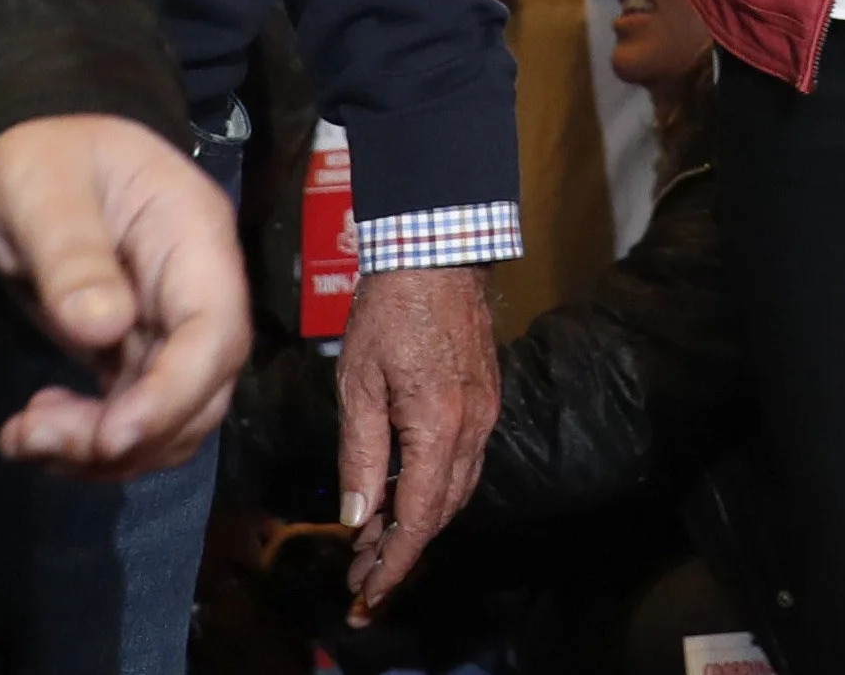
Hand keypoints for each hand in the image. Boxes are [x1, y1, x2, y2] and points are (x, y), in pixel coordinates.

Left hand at [0, 116, 252, 483]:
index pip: (215, 331)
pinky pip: (133, 418)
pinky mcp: (137, 354)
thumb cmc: (36, 161)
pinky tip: (32, 432)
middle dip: (127, 436)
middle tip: (35, 436)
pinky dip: (87, 444)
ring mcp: (170, 327)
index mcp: (192, 236)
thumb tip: (103, 330)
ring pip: (170, 419)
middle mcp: (197, 289)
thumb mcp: (40, 190)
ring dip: (102, 452)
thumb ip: (72, 254)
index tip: (109, 438)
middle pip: (200, 391)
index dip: (173, 394)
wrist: (23, 157)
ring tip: (22, 438)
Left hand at [329, 263, 495, 622]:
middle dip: (403, 553)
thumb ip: (361, 453)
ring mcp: (486, 414)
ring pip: (456, 491)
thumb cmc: (388, 311)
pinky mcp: (486, 400)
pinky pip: (464, 464)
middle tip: (361, 580)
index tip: (369, 593)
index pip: (420, 517)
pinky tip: (403, 497)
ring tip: (374, 547)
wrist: (437, 251)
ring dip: (419, 525)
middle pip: (443, 512)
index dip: (395, 562)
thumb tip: (358, 514)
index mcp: (440, 426)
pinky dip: (434, 492)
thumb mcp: (359, 382)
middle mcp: (473, 428)